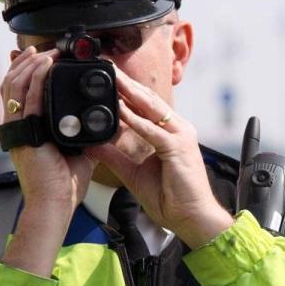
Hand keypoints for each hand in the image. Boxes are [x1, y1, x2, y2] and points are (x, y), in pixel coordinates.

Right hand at [0, 46, 97, 276]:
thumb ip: (83, 135)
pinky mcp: (24, 132)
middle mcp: (17, 126)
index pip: (19, 91)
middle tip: (44, 48)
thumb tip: (103, 124)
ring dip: (31, 65)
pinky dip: (34, 79)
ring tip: (46, 52)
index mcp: (26, 128)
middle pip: (12, 82)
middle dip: (27, 62)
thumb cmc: (64, 185)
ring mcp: (18, 129)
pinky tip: (44, 66)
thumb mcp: (76, 151)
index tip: (42, 56)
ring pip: (15, 85)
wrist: (55, 205)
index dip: (26, 71)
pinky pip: (26, 98)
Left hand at [84, 72, 233, 247]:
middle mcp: (178, 129)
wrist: (192, 218)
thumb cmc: (172, 198)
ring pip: (152, 109)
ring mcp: (181, 136)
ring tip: (111, 78)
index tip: (106, 79)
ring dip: (130, 93)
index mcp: (170, 133)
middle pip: (149, 100)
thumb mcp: (133, 173)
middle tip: (106, 67)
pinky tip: (120, 110)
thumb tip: (92, 143)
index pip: (145, 106)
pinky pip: (153, 131)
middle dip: (127, 83)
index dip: (126, 91)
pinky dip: (135, 120)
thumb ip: (113, 155)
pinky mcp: (179, 149)